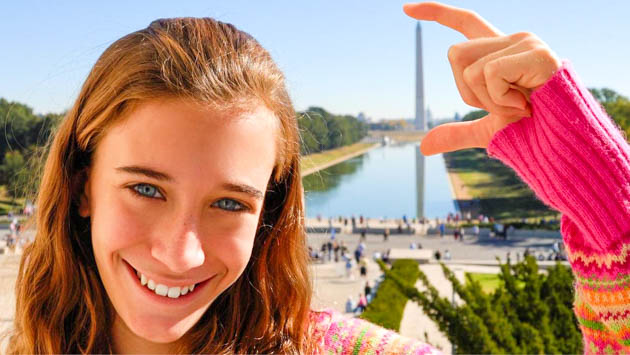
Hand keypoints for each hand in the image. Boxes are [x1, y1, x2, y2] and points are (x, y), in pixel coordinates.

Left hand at [403, 2, 561, 154]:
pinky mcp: (537, 55)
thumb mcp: (486, 131)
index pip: (465, 22)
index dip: (436, 12)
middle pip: (454, 54)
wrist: (560, 144)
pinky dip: (500, 99)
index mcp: (499, 52)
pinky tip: (526, 104)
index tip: (406, 8)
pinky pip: (490, 75)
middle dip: (468, 91)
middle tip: (504, 105)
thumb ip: (456, 134)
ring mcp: (526, 43)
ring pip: (469, 67)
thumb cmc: (530, 132)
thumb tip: (423, 147)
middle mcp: (512, 39)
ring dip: (487, 98)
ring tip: (518, 105)